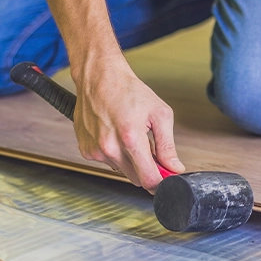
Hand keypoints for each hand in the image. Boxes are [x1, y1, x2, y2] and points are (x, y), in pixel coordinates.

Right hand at [72, 61, 184, 192]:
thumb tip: (174, 168)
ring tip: (130, 136)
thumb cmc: (129, 91)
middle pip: (136, 179)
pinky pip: (107, 162)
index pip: (149, 180)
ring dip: (130, 161)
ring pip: (122, 171)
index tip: (167, 178)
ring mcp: (95, 150)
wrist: (99, 77)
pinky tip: (115, 135)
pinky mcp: (86, 150)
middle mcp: (110, 147)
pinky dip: (115, 154)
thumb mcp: (159, 114)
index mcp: (130, 138)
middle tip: (150, 149)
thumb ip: (168, 146)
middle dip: (147, 169)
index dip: (161, 183)